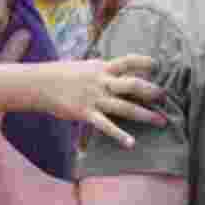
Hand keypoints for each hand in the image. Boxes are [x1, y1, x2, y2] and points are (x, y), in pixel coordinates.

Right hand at [41, 55, 165, 147]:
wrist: (39, 84)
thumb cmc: (62, 74)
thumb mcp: (84, 66)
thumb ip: (102, 70)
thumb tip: (117, 70)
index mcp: (102, 67)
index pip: (127, 61)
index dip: (143, 62)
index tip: (157, 65)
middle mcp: (101, 82)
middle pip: (133, 85)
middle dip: (151, 91)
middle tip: (165, 96)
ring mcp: (94, 98)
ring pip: (125, 107)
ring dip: (145, 115)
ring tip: (161, 121)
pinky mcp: (86, 113)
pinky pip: (106, 126)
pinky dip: (120, 135)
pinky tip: (132, 143)